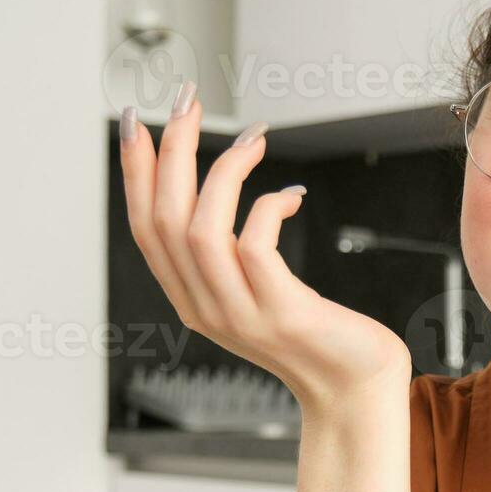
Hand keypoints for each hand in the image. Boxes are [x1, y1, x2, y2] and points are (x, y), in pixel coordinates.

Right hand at [118, 83, 410, 411]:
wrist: (355, 390)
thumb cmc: (315, 333)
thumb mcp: (255, 290)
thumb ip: (228, 252)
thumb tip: (221, 183)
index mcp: (189, 299)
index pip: (144, 227)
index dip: (135, 172)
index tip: (135, 120)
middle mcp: (203, 307)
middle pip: (165, 218)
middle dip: (171, 151)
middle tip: (186, 101)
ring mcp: (238, 314)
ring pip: (200, 229)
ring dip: (222, 170)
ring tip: (253, 138)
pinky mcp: (281, 313)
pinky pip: (254, 246)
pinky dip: (267, 207)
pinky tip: (289, 194)